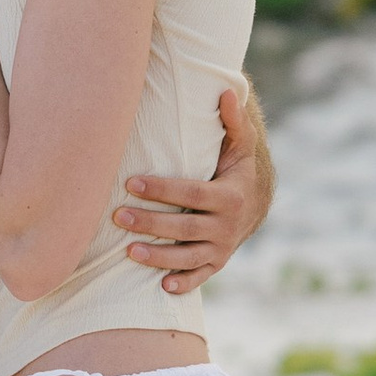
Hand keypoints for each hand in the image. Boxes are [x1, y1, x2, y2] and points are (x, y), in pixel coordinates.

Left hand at [114, 79, 272, 291]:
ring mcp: (222, 248)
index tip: (130, 183)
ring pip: (188, 256)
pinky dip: (183, 284)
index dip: (161, 189)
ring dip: (159, 256)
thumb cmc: (237, 169)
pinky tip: (161, 286)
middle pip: (184, 227)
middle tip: (117, 216)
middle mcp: (227, 225)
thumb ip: (232, 121)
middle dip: (150, 222)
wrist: (257, 204)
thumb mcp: (239, 145)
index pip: (190, 193)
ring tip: (128, 251)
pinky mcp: (217, 263)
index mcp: (230, 196)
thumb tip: (227, 89)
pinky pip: (200, 277)